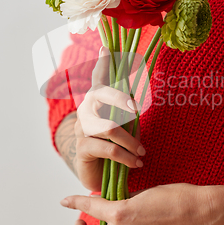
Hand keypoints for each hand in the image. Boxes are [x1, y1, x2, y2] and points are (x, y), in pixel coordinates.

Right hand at [74, 46, 145, 190]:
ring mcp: (82, 129)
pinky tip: (136, 164)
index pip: (98, 80)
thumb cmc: (115, 147)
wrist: (100, 176)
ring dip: (130, 141)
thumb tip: (137, 94)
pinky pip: (108, 149)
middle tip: (136, 109)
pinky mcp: (82, 149)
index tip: (106, 48)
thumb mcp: (125, 127)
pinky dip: (126, 157)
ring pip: (109, 127)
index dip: (101, 64)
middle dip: (120, 99)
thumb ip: (128, 112)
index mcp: (97, 103)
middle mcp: (86, 111)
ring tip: (142, 153)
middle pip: (101, 95)